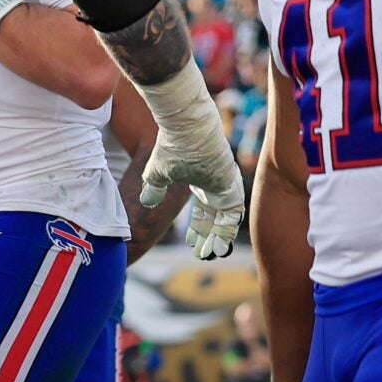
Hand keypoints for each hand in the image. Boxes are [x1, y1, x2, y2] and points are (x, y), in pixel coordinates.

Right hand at [139, 131, 242, 260]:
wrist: (185, 128)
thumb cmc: (171, 146)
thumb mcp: (158, 173)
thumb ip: (155, 189)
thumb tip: (146, 202)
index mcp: (201, 182)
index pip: (203, 211)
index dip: (198, 228)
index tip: (192, 243)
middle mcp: (216, 186)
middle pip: (215, 217)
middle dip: (209, 236)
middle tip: (203, 254)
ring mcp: (226, 186)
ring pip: (226, 218)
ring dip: (219, 238)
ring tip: (212, 254)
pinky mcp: (232, 186)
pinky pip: (234, 215)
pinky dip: (227, 231)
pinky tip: (219, 245)